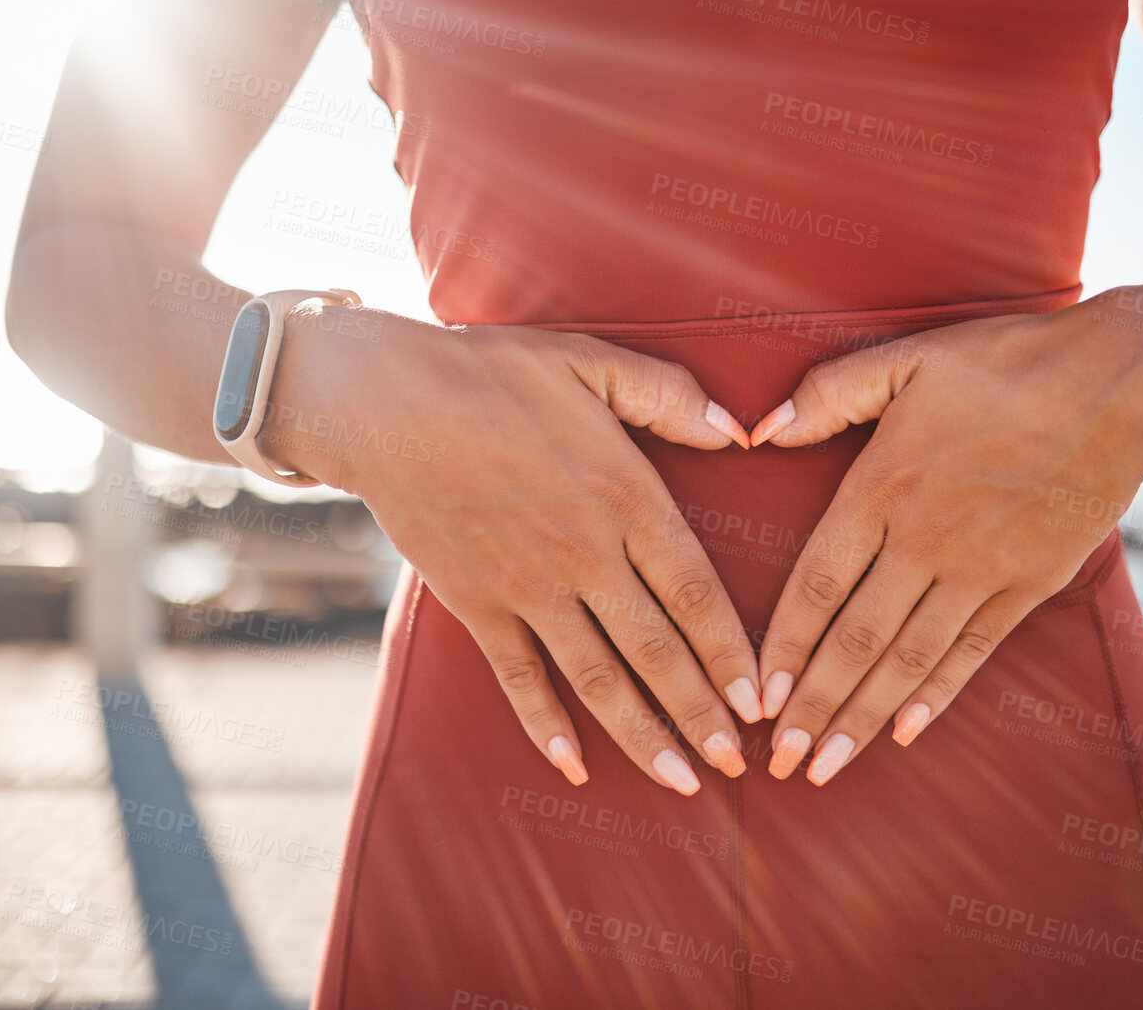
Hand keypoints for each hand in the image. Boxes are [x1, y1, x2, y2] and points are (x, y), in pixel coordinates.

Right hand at [268, 306, 760, 793]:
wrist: (383, 402)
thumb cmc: (494, 373)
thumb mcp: (593, 360)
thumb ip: (669, 395)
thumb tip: (738, 430)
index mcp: (625, 495)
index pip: (695, 591)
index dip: (731, 652)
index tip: (759, 701)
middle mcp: (585, 554)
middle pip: (657, 649)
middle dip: (702, 713)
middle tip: (737, 763)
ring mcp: (528, 586)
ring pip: (598, 677)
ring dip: (643, 735)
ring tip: (682, 781)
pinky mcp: (476, 603)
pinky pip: (519, 677)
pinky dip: (546, 725)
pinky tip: (574, 767)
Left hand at [747, 302, 1142, 783]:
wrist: (1121, 383)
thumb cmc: (1007, 361)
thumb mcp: (907, 358)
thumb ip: (829, 394)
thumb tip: (760, 430)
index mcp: (884, 485)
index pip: (818, 583)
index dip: (783, 645)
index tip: (755, 696)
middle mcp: (926, 538)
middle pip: (856, 639)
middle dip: (814, 706)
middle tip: (781, 763)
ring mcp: (981, 567)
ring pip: (909, 658)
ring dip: (864, 718)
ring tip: (827, 767)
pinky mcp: (1030, 582)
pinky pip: (973, 651)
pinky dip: (937, 695)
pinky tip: (905, 731)